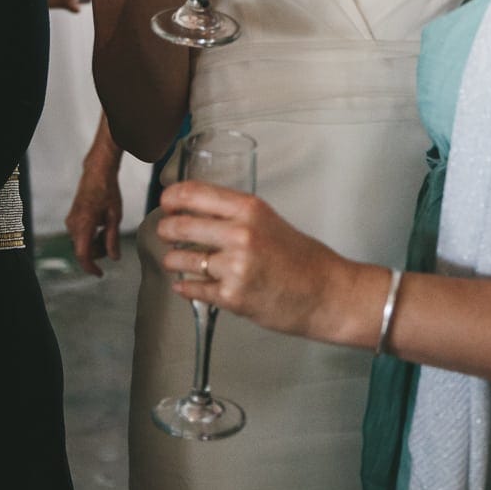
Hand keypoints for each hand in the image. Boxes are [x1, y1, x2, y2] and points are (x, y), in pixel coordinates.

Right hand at [65, 140, 123, 276]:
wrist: (97, 172)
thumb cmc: (108, 191)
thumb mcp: (115, 216)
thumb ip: (113, 239)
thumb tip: (114, 258)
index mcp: (83, 224)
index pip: (83, 254)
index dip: (91, 267)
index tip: (100, 274)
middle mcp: (73, 224)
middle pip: (83, 250)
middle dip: (98, 252)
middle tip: (112, 242)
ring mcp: (70, 221)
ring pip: (81, 243)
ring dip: (95, 243)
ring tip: (108, 229)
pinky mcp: (72, 218)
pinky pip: (80, 235)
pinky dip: (91, 236)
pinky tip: (101, 226)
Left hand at [155, 181, 360, 342]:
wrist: (325, 293)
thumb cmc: (301, 258)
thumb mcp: (268, 221)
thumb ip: (233, 214)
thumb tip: (192, 211)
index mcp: (249, 209)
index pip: (193, 193)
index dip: (171, 197)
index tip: (166, 203)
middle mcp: (240, 234)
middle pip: (179, 225)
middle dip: (165, 230)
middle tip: (165, 232)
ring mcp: (235, 266)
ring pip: (180, 259)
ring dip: (173, 260)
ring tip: (178, 260)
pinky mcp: (232, 297)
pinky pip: (193, 288)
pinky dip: (185, 286)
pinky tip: (186, 284)